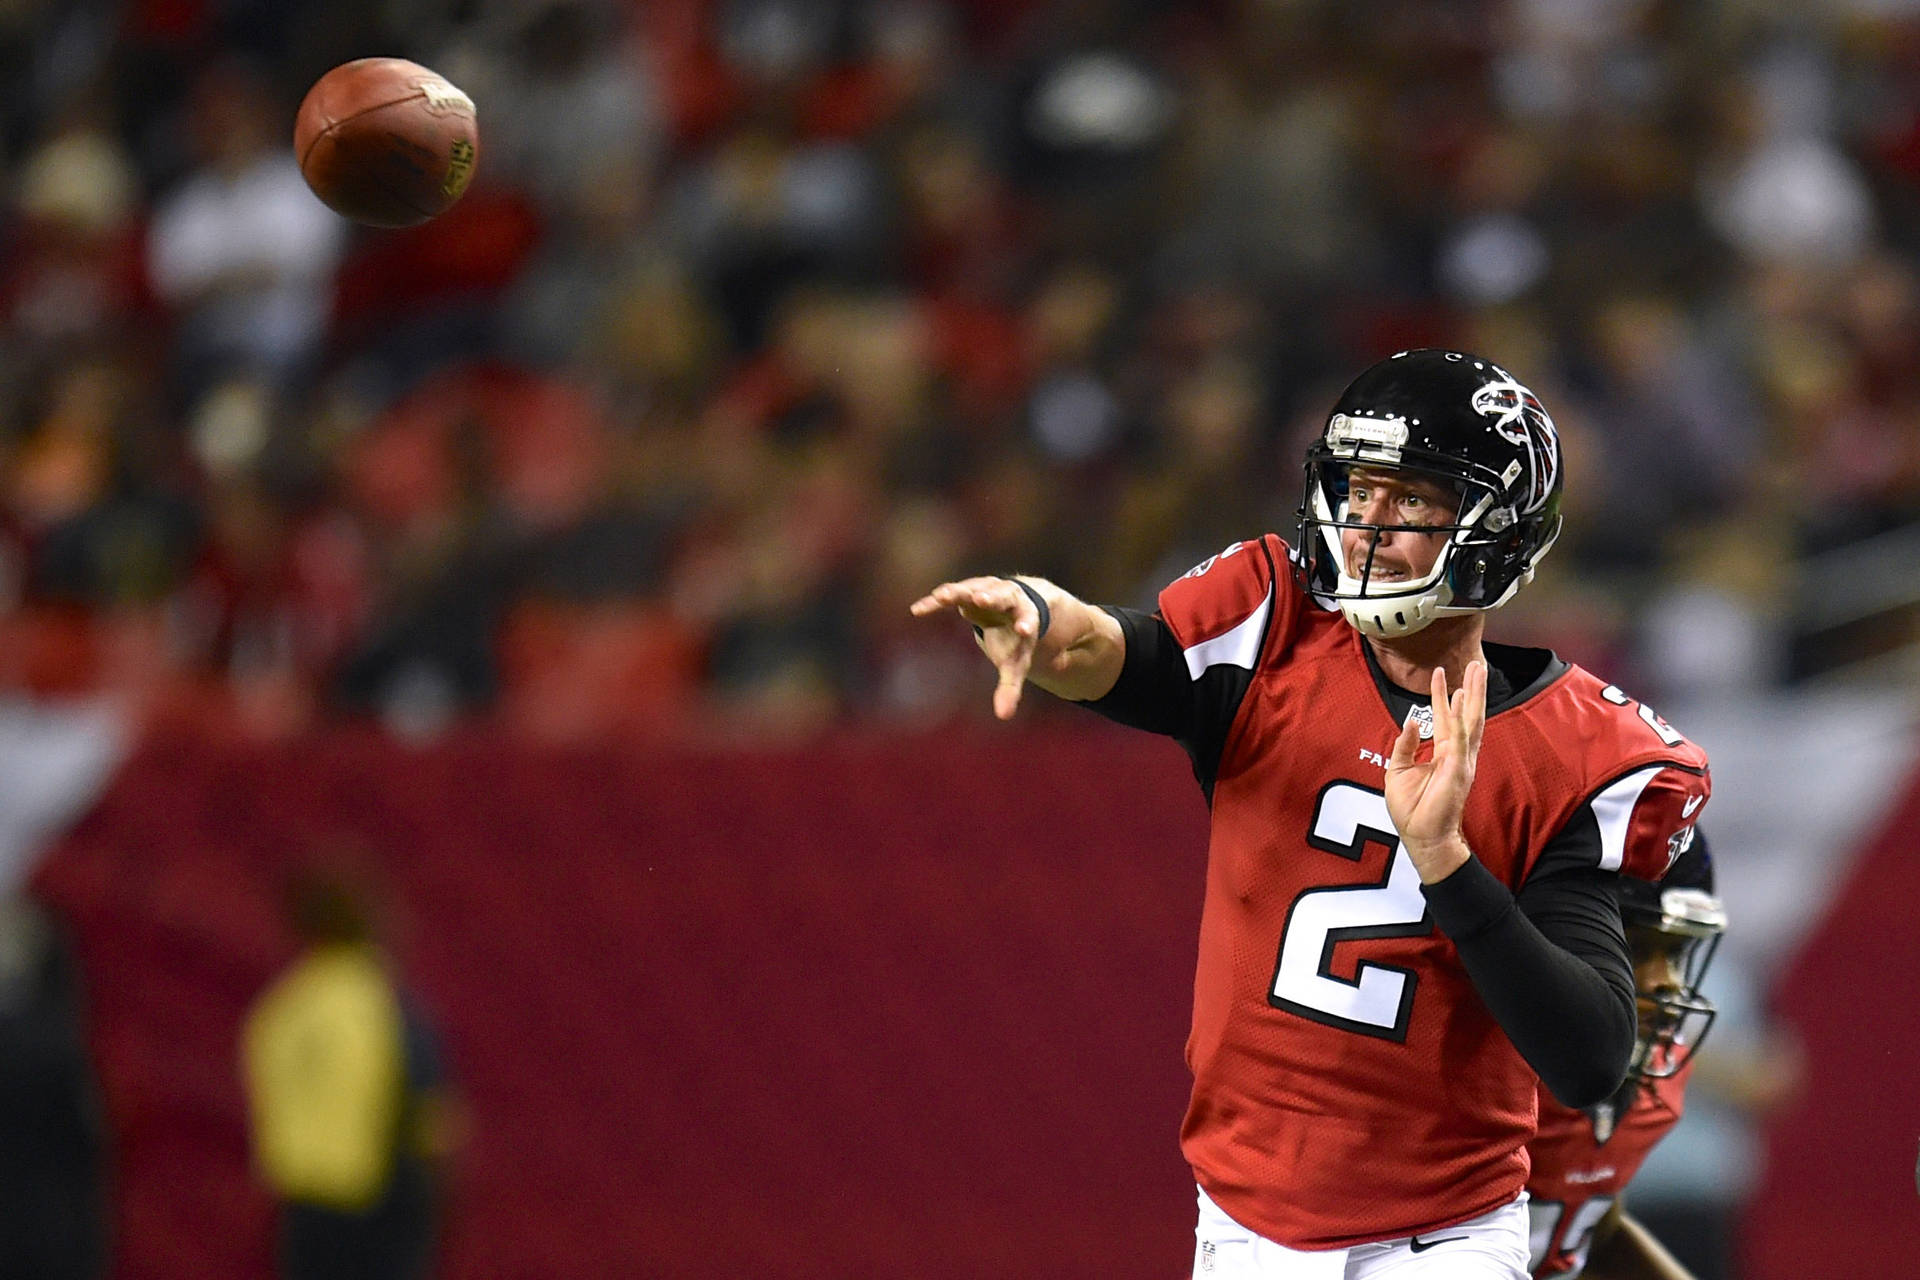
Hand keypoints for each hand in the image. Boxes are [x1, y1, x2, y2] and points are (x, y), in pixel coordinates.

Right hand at [908, 576, 1043, 719]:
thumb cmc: (1015, 640)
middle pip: (1001, 595)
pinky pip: (951, 594)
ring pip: (972, 589)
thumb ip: (1011, 688)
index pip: (1028, 619)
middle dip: (991, 598)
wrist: (1013, 608)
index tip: (1023, 630)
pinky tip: (917, 609)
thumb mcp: (1016, 663)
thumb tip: (1003, 716)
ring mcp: (987, 590)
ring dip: (958, 592)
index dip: (1025, 624)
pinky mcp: (968, 589)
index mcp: (1026, 615)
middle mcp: (1008, 598)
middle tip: (981, 599)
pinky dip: (935, 602)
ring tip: (942, 596)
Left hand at [1385, 660, 1486, 882]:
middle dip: (1471, 688)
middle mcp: (1456, 753)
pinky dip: (1462, 722)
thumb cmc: (1412, 809)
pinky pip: (1461, 742)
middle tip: (1476, 663)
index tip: (1440, 672)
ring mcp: (1461, 761)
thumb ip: (1405, 745)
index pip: (1445, 718)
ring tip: (1477, 672)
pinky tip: (1462, 700)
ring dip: (1474, 696)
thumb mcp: (1398, 771)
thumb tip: (1411, 721)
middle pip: (1467, 714)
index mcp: (1442, 753)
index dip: (1442, 695)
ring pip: (1471, 721)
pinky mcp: (1458, 771)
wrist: (1422, 837)